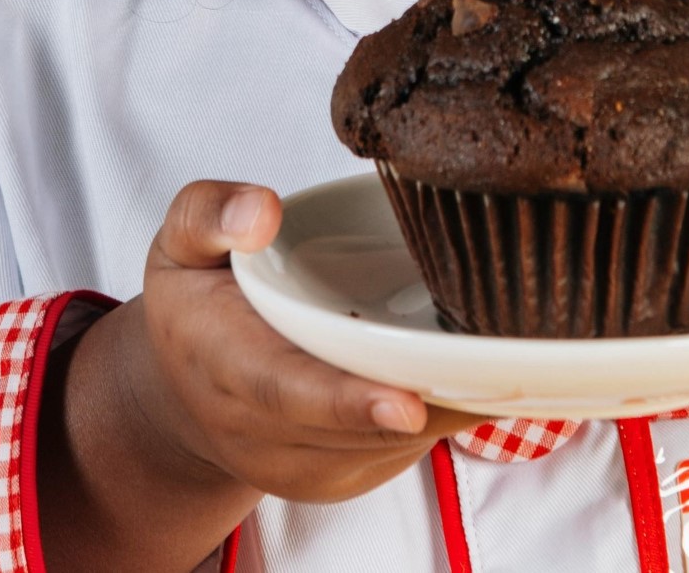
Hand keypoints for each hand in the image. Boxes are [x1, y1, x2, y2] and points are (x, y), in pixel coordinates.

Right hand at [128, 179, 482, 497]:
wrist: (184, 394)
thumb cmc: (197, 304)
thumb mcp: (181, 243)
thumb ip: (209, 213)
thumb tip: (261, 212)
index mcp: (220, 363)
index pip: (285, 389)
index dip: (347, 399)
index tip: (406, 400)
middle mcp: (258, 430)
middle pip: (353, 426)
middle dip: (427, 402)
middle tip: (502, 370)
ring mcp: (301, 464)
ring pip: (389, 446)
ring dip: (446, 408)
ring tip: (506, 356)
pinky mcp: (340, 477)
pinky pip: (403, 453)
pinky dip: (443, 415)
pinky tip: (476, 370)